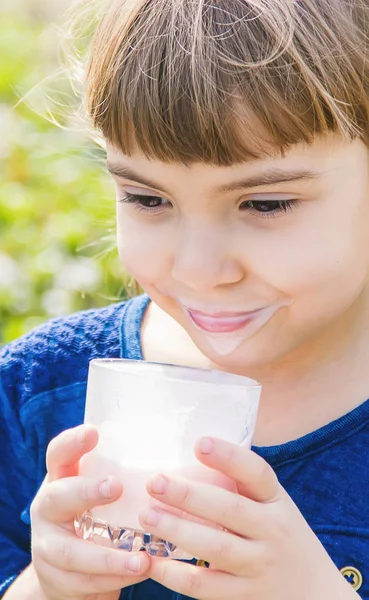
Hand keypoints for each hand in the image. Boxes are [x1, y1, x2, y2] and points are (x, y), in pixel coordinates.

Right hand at [30, 425, 149, 599]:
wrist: (67, 574)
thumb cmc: (96, 520)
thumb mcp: (100, 495)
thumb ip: (123, 476)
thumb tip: (185, 455)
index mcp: (61, 480)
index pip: (58, 454)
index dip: (72, 442)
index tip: (93, 431)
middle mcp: (48, 509)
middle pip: (58, 496)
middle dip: (86, 491)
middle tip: (116, 487)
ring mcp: (46, 546)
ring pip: (72, 552)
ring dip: (109, 558)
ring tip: (143, 559)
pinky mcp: (54, 578)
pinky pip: (84, 582)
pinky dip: (115, 580)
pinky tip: (141, 573)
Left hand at [140, 438, 357, 599]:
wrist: (314, 590)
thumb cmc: (279, 534)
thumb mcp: (272, 504)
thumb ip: (241, 485)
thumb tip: (190, 451)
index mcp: (275, 500)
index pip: (256, 472)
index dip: (228, 457)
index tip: (199, 443)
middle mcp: (272, 530)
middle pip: (229, 509)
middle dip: (189, 495)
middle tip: (155, 482)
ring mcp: (259, 565)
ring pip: (215, 548)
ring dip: (177, 531)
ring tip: (147, 516)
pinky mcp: (245, 596)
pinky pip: (205, 586)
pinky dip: (175, 575)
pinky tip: (151, 561)